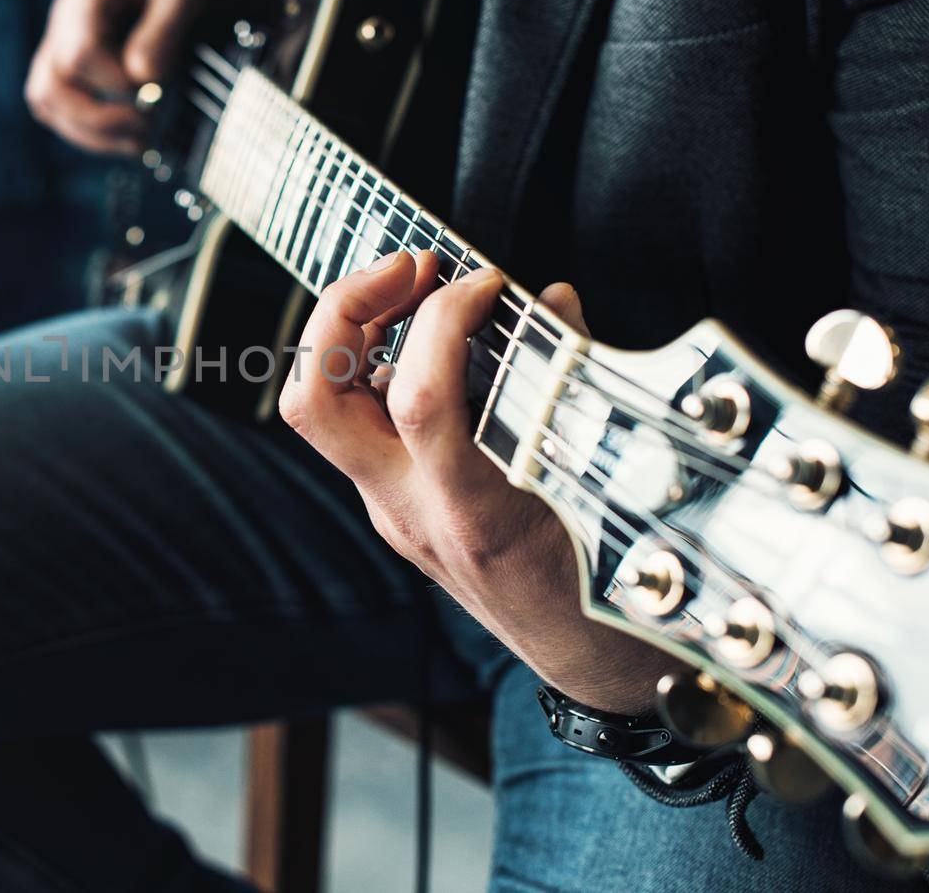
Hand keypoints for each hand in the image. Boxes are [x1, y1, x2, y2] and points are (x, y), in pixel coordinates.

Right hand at [25, 0, 229, 155]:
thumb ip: (164, 31)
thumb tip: (144, 81)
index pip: (79, 56)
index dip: (117, 85)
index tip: (160, 87)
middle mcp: (65, 17)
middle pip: (50, 86)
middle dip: (96, 121)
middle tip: (146, 132)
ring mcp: (65, 38)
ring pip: (48, 100)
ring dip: (89, 133)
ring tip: (139, 144)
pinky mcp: (77, 57)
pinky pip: (63, 101)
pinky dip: (90, 127)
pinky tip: (130, 136)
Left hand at [278, 251, 678, 713]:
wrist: (592, 665)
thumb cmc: (614, 582)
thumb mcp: (611, 486)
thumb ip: (576, 387)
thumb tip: (553, 301)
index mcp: (471, 514)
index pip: (420, 402)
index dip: (443, 322)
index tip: (489, 281)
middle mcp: (411, 514)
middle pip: (314, 405)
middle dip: (343, 313)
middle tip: (411, 264)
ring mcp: (393, 513)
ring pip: (319, 412)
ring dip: (351, 332)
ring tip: (416, 285)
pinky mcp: (394, 508)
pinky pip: (360, 425)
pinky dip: (381, 366)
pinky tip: (430, 341)